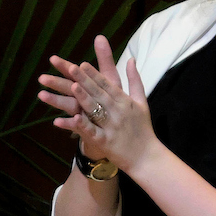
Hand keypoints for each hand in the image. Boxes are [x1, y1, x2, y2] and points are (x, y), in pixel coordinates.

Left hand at [38, 35, 154, 172]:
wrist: (147, 156)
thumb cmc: (142, 128)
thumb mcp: (141, 102)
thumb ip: (134, 80)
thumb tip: (131, 59)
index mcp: (125, 101)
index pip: (107, 84)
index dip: (94, 74)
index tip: (81, 64)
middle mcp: (118, 111)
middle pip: (98, 93)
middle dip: (85, 80)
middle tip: (70, 68)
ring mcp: (111, 126)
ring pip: (95, 110)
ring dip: (83, 98)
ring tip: (71, 86)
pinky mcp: (105, 141)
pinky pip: (90, 132)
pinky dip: (80, 125)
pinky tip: (69, 119)